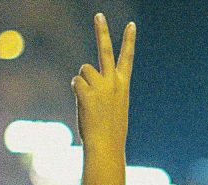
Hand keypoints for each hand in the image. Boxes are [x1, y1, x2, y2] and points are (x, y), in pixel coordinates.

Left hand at [72, 14, 134, 149]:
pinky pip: (76, 82)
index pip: (127, 58)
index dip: (129, 40)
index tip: (131, 25)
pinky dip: (77, 92)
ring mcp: (100, 86)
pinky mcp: (86, 92)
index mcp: (123, 85)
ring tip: (90, 101)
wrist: (106, 145)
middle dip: (102, 31)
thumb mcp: (114, 107)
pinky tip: (84, 105)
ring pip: (84, 71)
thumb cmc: (110, 130)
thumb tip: (84, 81)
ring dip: (83, 83)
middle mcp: (114, 82)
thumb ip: (105, 90)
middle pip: (106, 51)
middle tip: (99, 15)